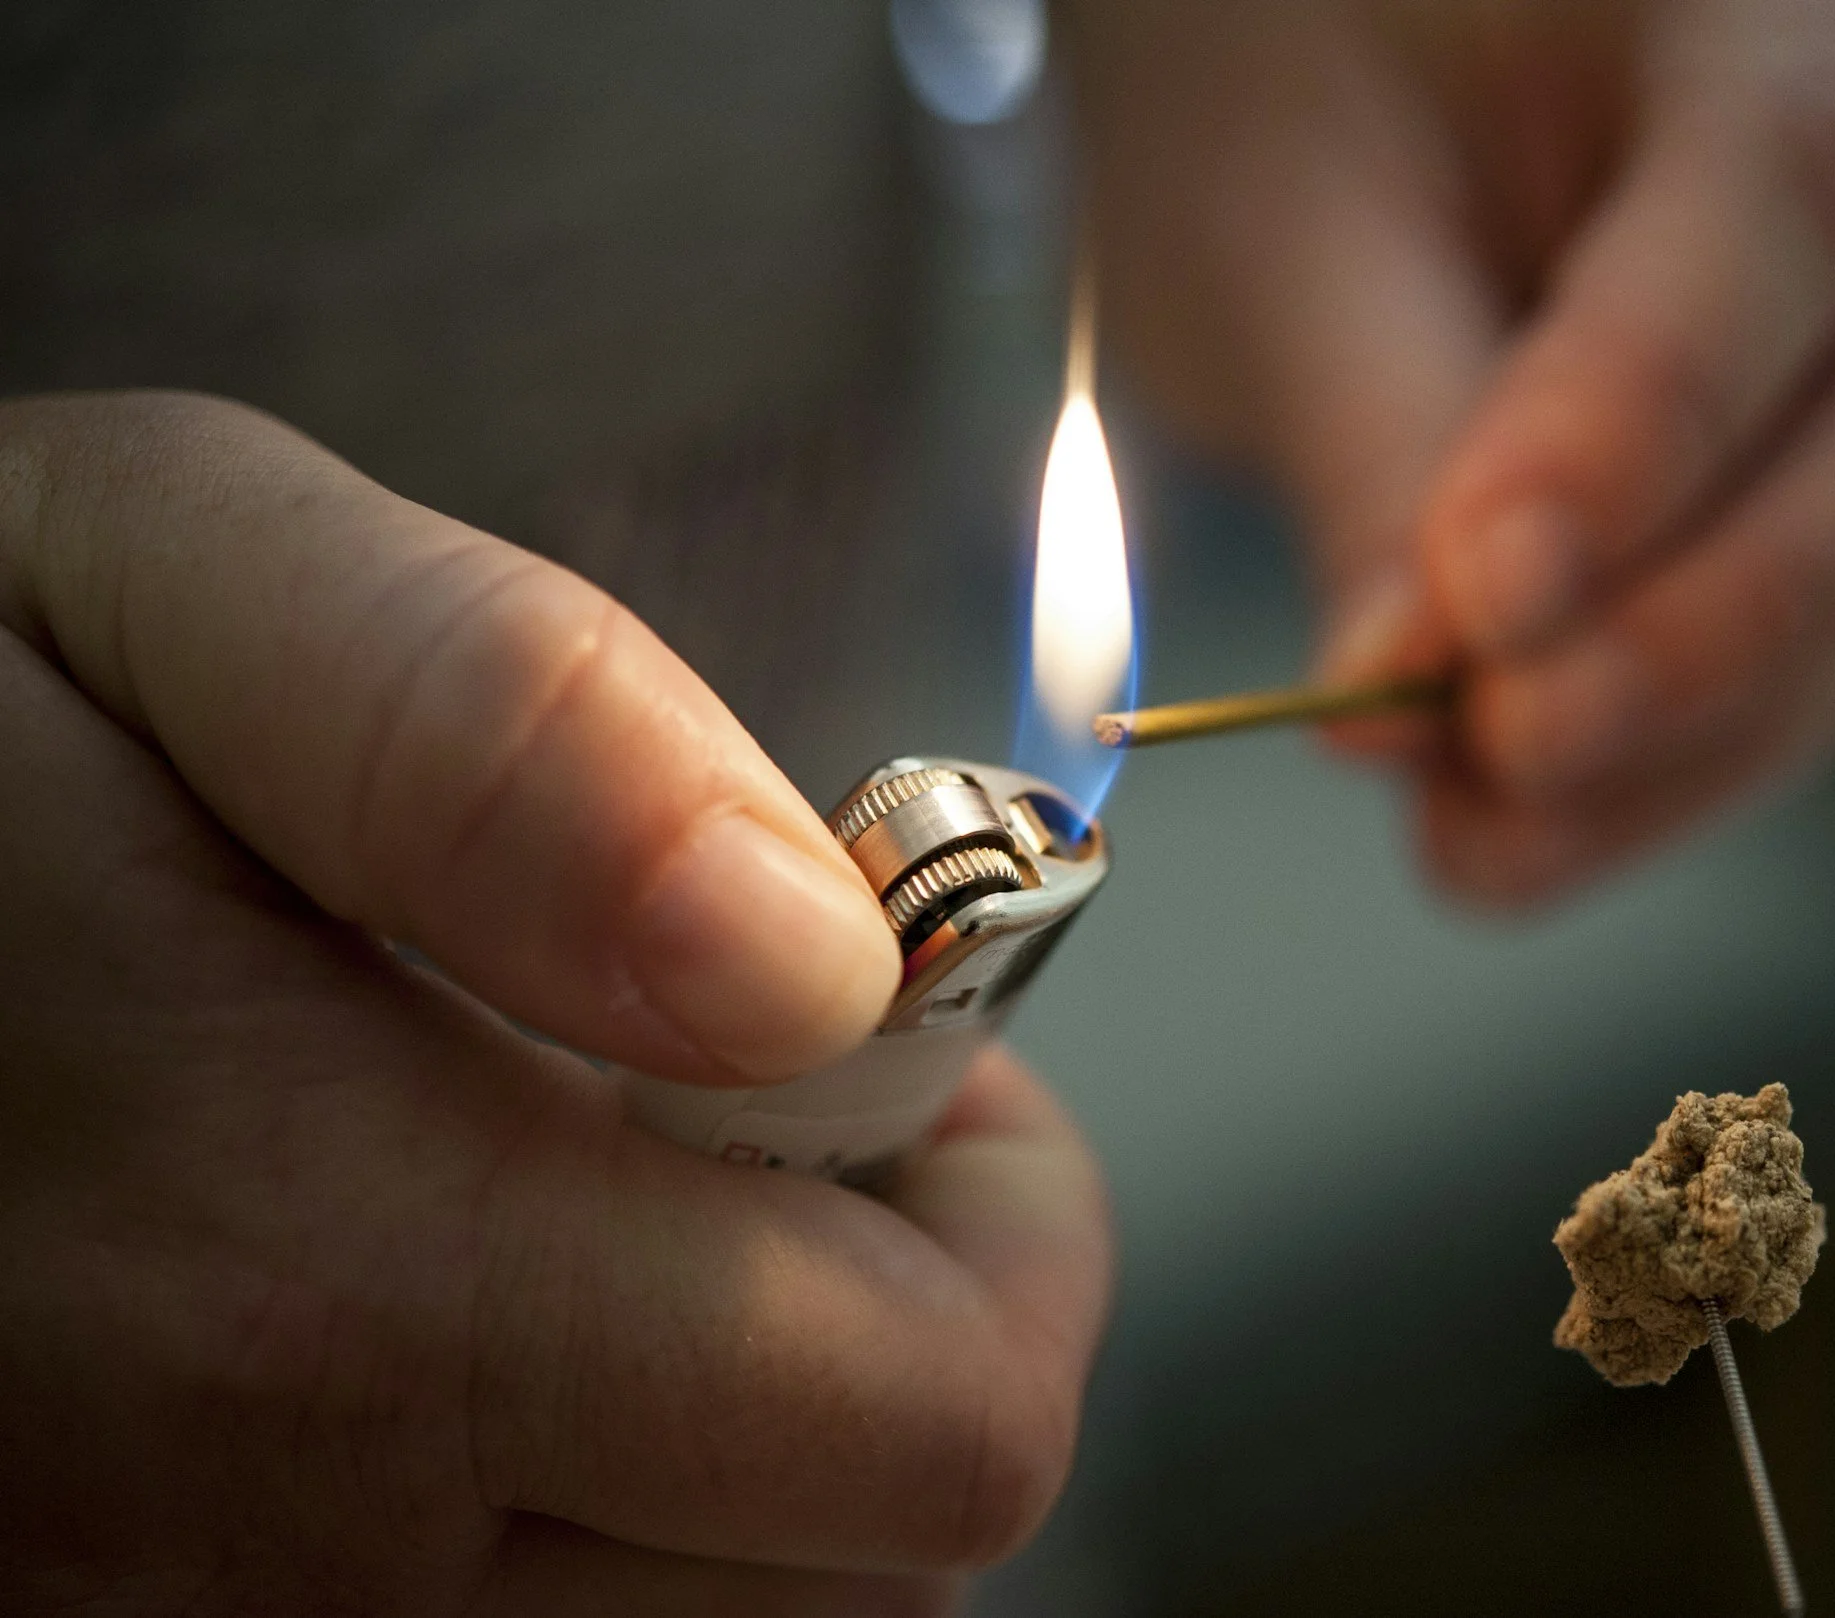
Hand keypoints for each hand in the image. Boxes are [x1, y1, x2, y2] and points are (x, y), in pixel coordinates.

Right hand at [0, 394, 1111, 1613]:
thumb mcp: (153, 580)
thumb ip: (503, 732)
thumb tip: (811, 954)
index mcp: (332, 1274)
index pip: (941, 1424)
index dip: (1005, 1227)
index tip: (913, 1070)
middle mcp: (265, 1565)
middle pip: (856, 1581)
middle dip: (891, 1340)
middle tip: (759, 1147)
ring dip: (738, 1460)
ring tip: (592, 1241)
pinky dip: (574, 1543)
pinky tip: (451, 1375)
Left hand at [1079, 0, 1834, 902]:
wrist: (1340, 47)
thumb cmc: (1293, 59)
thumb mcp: (1285, 224)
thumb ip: (1376, 444)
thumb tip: (1413, 700)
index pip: (1795, 180)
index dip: (1655, 416)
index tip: (1490, 603)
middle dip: (1720, 616)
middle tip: (1510, 755)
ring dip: (1715, 721)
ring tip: (1495, 834)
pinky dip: (1708, 732)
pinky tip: (1551, 816)